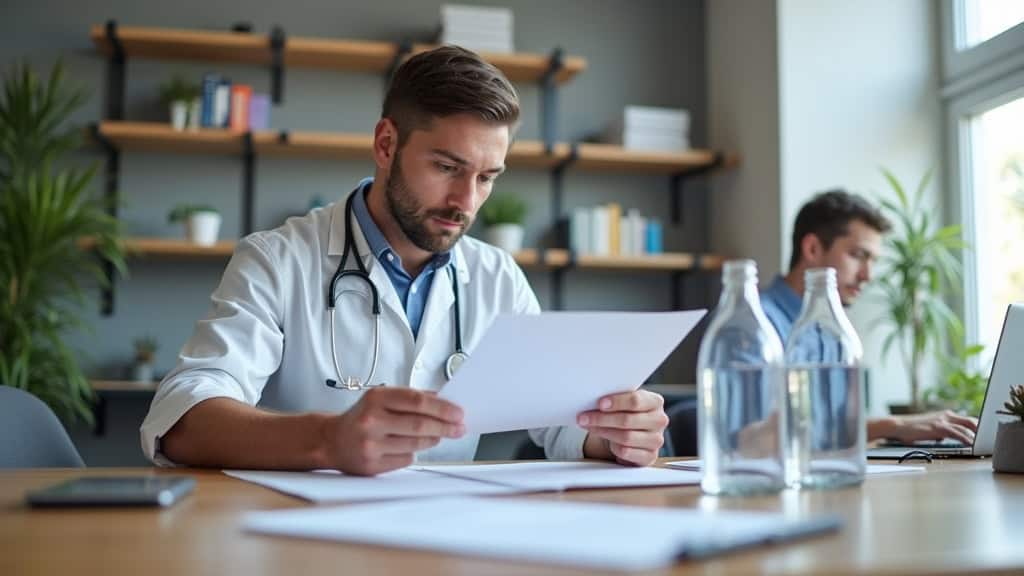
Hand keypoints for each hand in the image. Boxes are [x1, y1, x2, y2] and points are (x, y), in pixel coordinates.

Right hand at [321, 387, 464, 475]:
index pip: (417, 401)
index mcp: (376, 398)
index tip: (458, 412)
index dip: (442, 407)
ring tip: (439, 435)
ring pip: (415, 444)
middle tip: (458, 428)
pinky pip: (406, 460)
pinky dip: (414, 453)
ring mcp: (371, 444)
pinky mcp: (372, 465)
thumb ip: (410, 398)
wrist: (331, 440)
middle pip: (419, 424)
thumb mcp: (381, 398)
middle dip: (445, 426)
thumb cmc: (361, 417)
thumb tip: (444, 400)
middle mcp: (371, 420)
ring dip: (433, 440)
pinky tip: (413, 447)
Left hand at [578, 390, 668, 466]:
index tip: (600, 403)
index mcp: (655, 402)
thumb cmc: (626, 413)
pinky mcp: (650, 457)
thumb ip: (615, 399)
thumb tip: (592, 399)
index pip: (636, 400)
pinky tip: (605, 442)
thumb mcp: (623, 402)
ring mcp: (656, 440)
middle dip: (602, 419)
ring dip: (603, 431)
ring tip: (588, 427)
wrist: (631, 434)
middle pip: (627, 420)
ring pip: (625, 437)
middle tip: (583, 417)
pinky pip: (626, 452)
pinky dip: (613, 447)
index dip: (616, 402)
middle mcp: (659, 420)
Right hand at [873, 410, 977, 444]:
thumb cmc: (911, 429)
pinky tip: (971, 444)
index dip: (977, 427)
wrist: (898, 426)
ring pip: (966, 427)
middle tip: (989, 439)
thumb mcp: (929, 428)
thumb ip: (940, 431)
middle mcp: (946, 415)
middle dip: (981, 430)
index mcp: (945, 415)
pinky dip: (966, 439)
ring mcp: (943, 420)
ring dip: (976, 436)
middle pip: (971, 421)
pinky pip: (957, 433)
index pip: (966, 420)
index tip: (984, 434)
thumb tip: (946, 437)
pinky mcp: (939, 427)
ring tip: (984, 444)